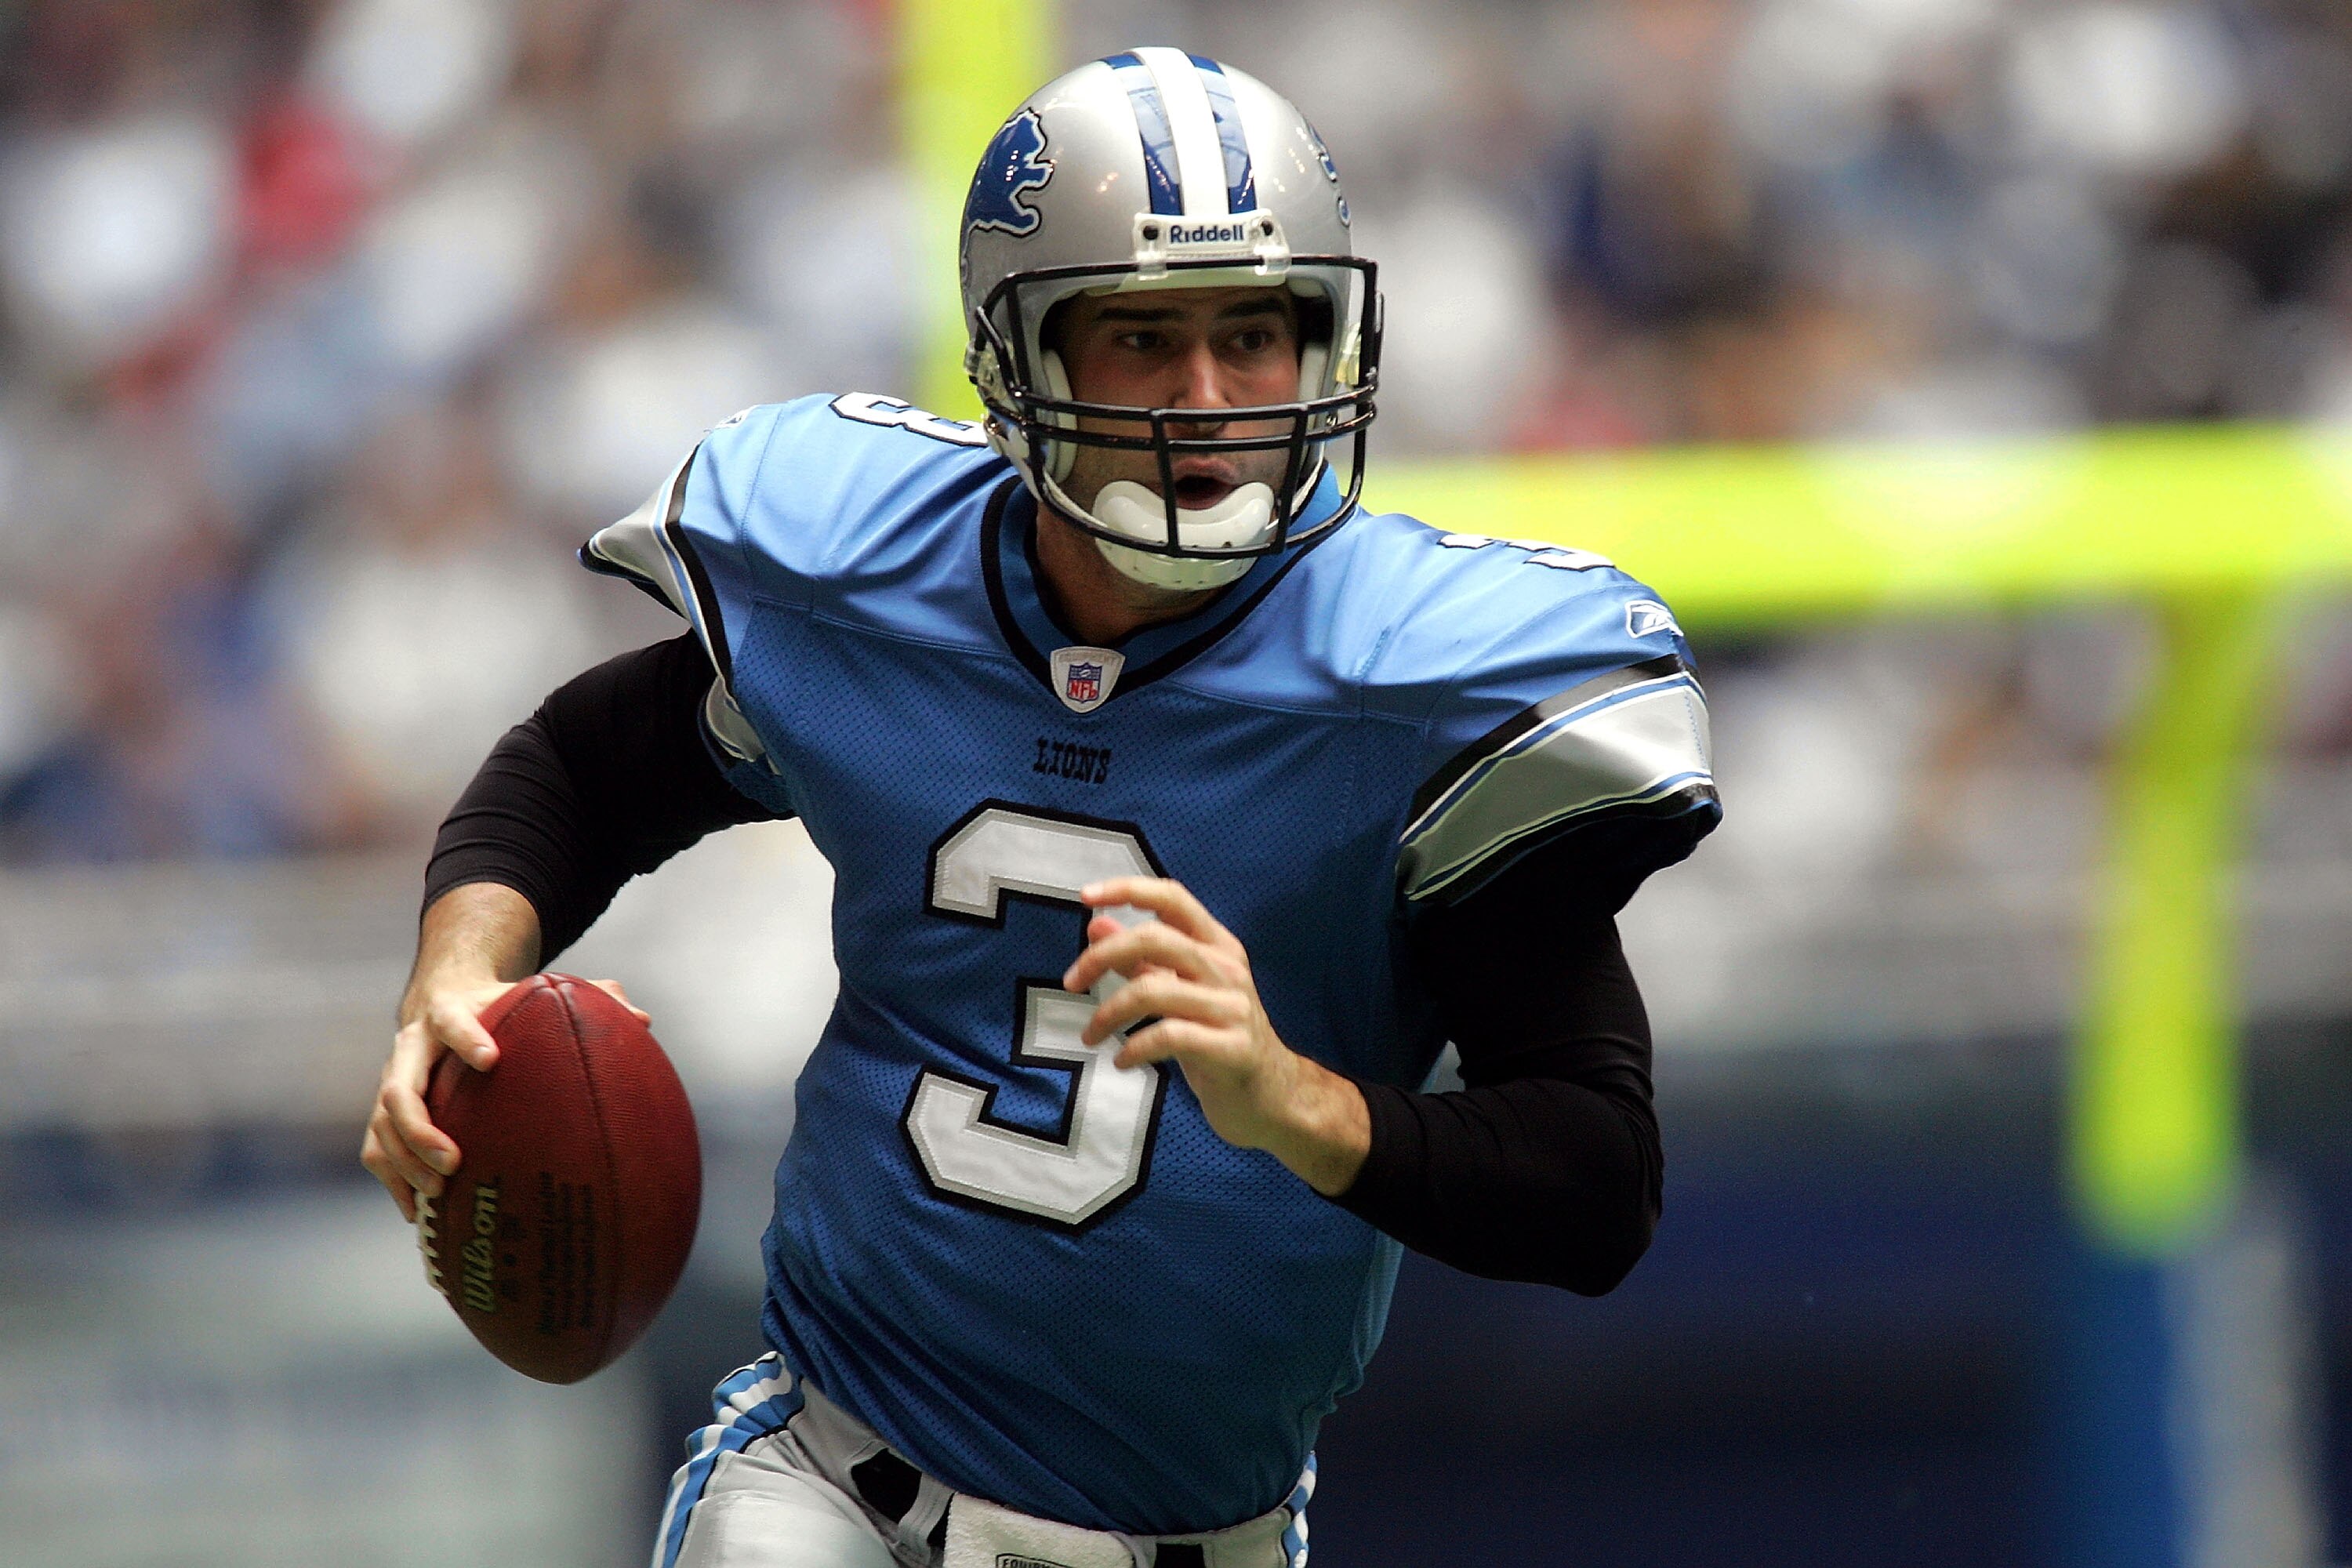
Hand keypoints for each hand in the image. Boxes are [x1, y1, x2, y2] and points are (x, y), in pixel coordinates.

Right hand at [360, 973, 646, 1220]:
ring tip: (438, 1195)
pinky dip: (395, 1182)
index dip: (467, 1039)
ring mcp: (392, 1079)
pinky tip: (420, 1214)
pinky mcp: (384, 1110)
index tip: (491, 1060)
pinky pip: (376, 1149)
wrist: (441, 1001)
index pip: (453, 1021)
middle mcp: (412, 1046)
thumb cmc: (503, 1005)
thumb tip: (642, 1022)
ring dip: (406, 1163)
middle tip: (454, 1162)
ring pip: (382, 1125)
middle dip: (421, 1128)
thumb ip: (591, 999)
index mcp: (450, 1012)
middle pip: (399, 1087)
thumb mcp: (539, 993)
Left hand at [1061, 878, 1367, 1195]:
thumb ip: (1142, 959)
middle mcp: (1227, 969)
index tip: (1085, 896)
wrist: (1273, 1097)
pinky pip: (1167, 1036)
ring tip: (1091, 1035)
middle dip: (1102, 957)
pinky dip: (1133, 1048)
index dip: (1128, 889)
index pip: (1173, 899)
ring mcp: (1233, 1009)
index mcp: (1218, 946)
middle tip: (1071, 981)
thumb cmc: (1220, 1040)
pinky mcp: (1232, 1049)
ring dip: (1108, 1013)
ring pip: (1153, 990)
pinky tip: (1121, 1061)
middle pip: (1155, 937)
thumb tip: (1097, 925)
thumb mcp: (1181, 993)